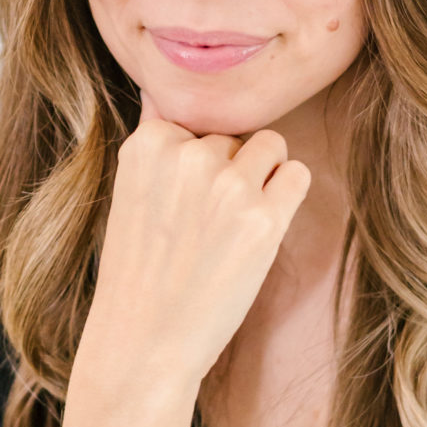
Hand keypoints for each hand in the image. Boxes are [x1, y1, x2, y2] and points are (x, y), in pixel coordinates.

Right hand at [79, 109, 310, 403]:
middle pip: (232, 136)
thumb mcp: (130, 192)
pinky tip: (261, 228)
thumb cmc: (139, 270)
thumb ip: (155, 140)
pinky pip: (296, 174)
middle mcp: (187, 155)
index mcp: (148, 143)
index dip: (193, 164)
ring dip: (261, 178)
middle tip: (203, 225)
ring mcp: (227, 185)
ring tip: (232, 225)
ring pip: (270, 146)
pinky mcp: (263, 218)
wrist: (144, 341)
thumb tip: (159, 86)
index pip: (196, 124)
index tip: (176, 204)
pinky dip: (287, 195)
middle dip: (227, 170)